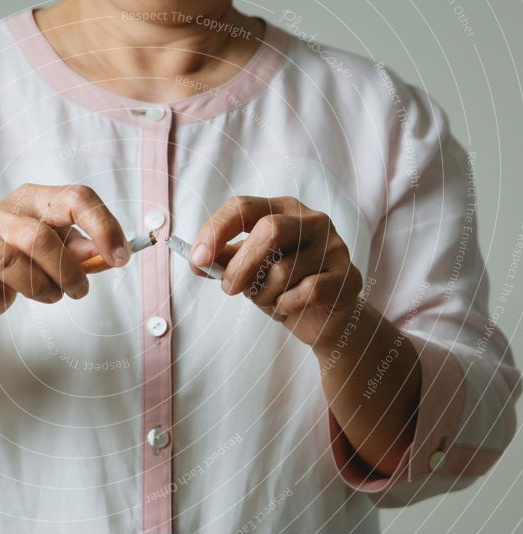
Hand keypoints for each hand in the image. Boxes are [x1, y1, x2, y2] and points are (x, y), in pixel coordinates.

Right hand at [0, 183, 129, 319]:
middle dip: (68, 272)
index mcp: (36, 199)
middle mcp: (4, 212)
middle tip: (80, 290)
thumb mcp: (57, 246)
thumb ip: (81, 247)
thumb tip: (102, 252)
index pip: (76, 197)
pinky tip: (6, 297)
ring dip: (40, 288)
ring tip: (51, 295)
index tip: (120, 258)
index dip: (103, 227)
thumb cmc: (22, 258)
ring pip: (10, 264)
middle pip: (39, 238)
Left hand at [190, 196, 362, 347]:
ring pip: (284, 270)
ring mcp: (333, 246)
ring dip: (262, 294)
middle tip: (229, 288)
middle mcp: (311, 220)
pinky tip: (285, 307)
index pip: (243, 207)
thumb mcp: (247, 269)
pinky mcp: (347, 276)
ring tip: (266, 300)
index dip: (216, 230)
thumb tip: (196, 261)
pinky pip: (307, 291)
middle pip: (269, 231)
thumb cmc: (280, 286)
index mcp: (281, 210)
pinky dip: (286, 305)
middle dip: (241, 265)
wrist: (321, 318)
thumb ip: (223, 260)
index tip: (197, 258)